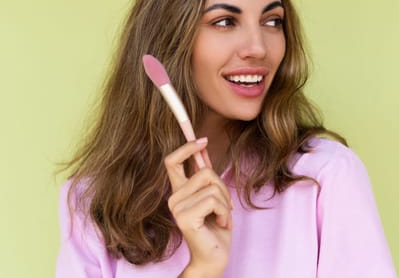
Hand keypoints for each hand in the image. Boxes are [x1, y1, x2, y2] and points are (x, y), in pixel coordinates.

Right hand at [165, 138, 232, 277]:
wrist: (214, 258)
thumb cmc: (216, 228)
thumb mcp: (215, 198)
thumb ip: (207, 177)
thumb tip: (204, 150)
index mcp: (179, 191)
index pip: (172, 161)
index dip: (186, 147)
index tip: (203, 141)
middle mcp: (174, 198)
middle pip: (204, 171)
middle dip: (223, 186)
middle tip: (225, 206)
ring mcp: (177, 208)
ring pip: (212, 186)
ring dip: (226, 203)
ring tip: (222, 217)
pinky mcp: (185, 218)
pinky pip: (213, 200)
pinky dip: (225, 212)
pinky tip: (221, 223)